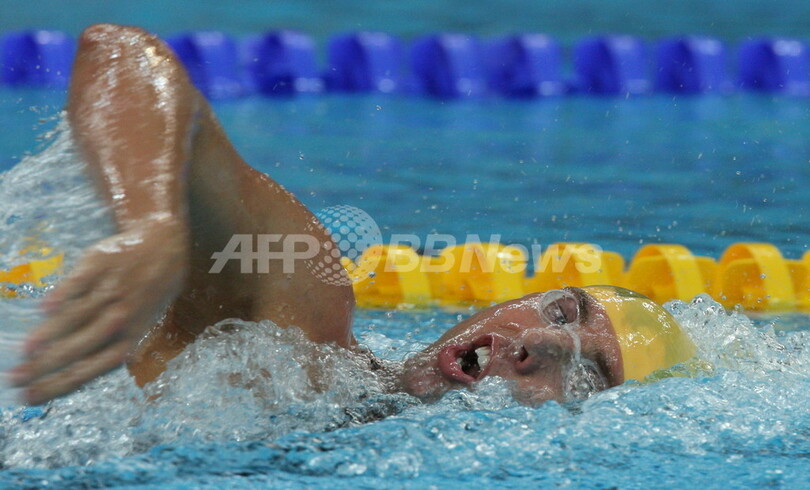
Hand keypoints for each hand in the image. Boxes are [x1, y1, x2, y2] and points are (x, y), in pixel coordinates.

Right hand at [9, 217, 188, 404]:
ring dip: (47, 335)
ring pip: (75, 317)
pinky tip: (43, 309)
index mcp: (130, 337)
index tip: (29, 396)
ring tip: (24, 350)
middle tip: (14, 378)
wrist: (164, 247)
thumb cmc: (146, 295)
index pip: (89, 369)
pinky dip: (61, 296)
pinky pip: (78, 283)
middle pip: (78, 347)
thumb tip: (69, 374)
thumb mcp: (138, 325)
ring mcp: (110, 289)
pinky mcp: (100, 264)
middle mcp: (121, 316)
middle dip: (44, 366)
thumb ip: (108, 346)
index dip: (58, 384)